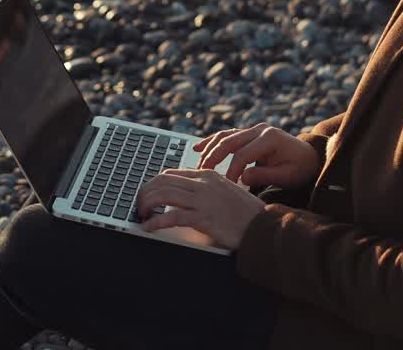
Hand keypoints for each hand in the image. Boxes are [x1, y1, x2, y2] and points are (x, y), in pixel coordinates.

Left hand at [136, 169, 265, 250]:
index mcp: (207, 175)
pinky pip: (171, 217)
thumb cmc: (245, 212)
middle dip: (145, 193)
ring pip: (163, 195)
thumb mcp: (225, 190)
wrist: (263, 225)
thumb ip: (205, 188)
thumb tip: (183, 193)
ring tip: (142, 214)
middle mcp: (203, 183)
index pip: (171, 173)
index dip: (154, 184)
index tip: (147, 194)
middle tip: (139, 205)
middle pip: (162, 181)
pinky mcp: (203, 218)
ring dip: (146, 204)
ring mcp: (203, 200)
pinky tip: (148, 227)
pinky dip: (155, 222)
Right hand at [194, 122, 320, 188]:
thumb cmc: (300, 168)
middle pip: (229, 141)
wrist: (310, 157)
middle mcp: (260, 129)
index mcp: (270, 138)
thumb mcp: (287, 176)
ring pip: (225, 136)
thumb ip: (265, 176)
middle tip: (202, 174)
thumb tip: (242, 178)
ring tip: (198, 165)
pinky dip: (211, 141)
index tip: (226, 185)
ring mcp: (254, 129)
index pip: (243, 154)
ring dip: (209, 149)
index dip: (232, 170)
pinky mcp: (249, 134)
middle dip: (213, 158)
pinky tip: (197, 148)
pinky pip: (227, 135)